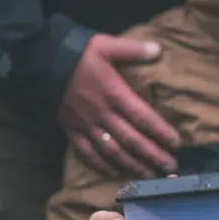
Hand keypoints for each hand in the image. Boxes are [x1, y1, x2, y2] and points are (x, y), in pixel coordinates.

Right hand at [59, 34, 180, 178]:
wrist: (42, 60)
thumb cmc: (77, 52)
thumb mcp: (106, 45)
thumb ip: (133, 49)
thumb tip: (159, 48)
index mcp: (115, 94)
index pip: (143, 117)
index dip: (160, 132)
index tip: (176, 143)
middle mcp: (103, 114)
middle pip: (132, 140)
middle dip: (153, 155)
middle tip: (171, 168)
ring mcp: (87, 125)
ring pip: (113, 151)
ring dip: (133, 165)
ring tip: (150, 174)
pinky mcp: (72, 130)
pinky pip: (88, 153)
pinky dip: (102, 165)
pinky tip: (116, 173)